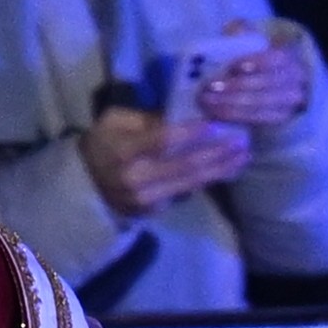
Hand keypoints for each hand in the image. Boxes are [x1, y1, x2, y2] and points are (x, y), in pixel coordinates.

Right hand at [84, 105, 248, 217]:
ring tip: (243, 156)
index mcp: (123, 150)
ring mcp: (145, 199)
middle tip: (241, 141)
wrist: (84, 185)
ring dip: (220, 169)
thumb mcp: (114, 121)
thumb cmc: (102, 144)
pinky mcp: (153, 211)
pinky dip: (208, 180)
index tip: (216, 123)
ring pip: (190, 182)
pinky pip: (185, 193)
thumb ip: (146, 118)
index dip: (191, 133)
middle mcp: (136, 178)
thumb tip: (182, 116)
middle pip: (185, 165)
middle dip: (217, 152)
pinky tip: (227, 169)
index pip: (163, 140)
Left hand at [193, 22, 313, 128]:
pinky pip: (257, 121)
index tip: (234, 67)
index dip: (256, 62)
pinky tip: (215, 113)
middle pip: (266, 85)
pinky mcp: (280, 119)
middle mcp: (296, 81)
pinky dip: (234, 117)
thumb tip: (231, 29)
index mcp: (292, 56)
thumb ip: (244, 31)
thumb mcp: (256, 40)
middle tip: (210, 86)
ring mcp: (290, 103)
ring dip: (230, 105)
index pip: (277, 59)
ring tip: (207, 101)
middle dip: (236, 87)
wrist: (283, 83)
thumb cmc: (262, 57)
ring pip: (260, 106)